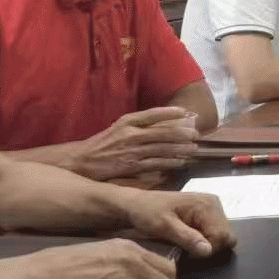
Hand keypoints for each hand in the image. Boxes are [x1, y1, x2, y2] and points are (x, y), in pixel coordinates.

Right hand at [70, 107, 198, 180]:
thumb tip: (165, 124)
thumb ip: (139, 125)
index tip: (185, 112)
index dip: (170, 112)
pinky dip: (170, 163)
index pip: (152, 114)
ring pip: (162, 149)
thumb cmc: (103, 143)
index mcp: (126, 122)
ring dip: (180, 149)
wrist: (82, 161)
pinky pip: (156, 164)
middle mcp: (130, 134)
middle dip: (182, 134)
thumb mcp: (119, 128)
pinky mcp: (131, 166)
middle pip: (162, 132)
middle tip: (196, 135)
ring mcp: (131, 151)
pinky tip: (180, 162)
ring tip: (193, 148)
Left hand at [120, 188, 235, 258]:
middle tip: (187, 251)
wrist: (137, 204)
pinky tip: (189, 239)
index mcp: (207, 205)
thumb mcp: (164, 226)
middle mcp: (215, 204)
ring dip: (207, 245)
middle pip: (227, 236)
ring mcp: (213, 208)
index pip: (222, 236)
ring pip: (223, 236)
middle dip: (210, 248)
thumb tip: (208, 251)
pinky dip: (205, 240)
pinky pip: (216, 232)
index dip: (207, 250)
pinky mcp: (208, 213)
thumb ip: (187, 237)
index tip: (186, 254)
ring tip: (186, 244)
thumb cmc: (148, 213)